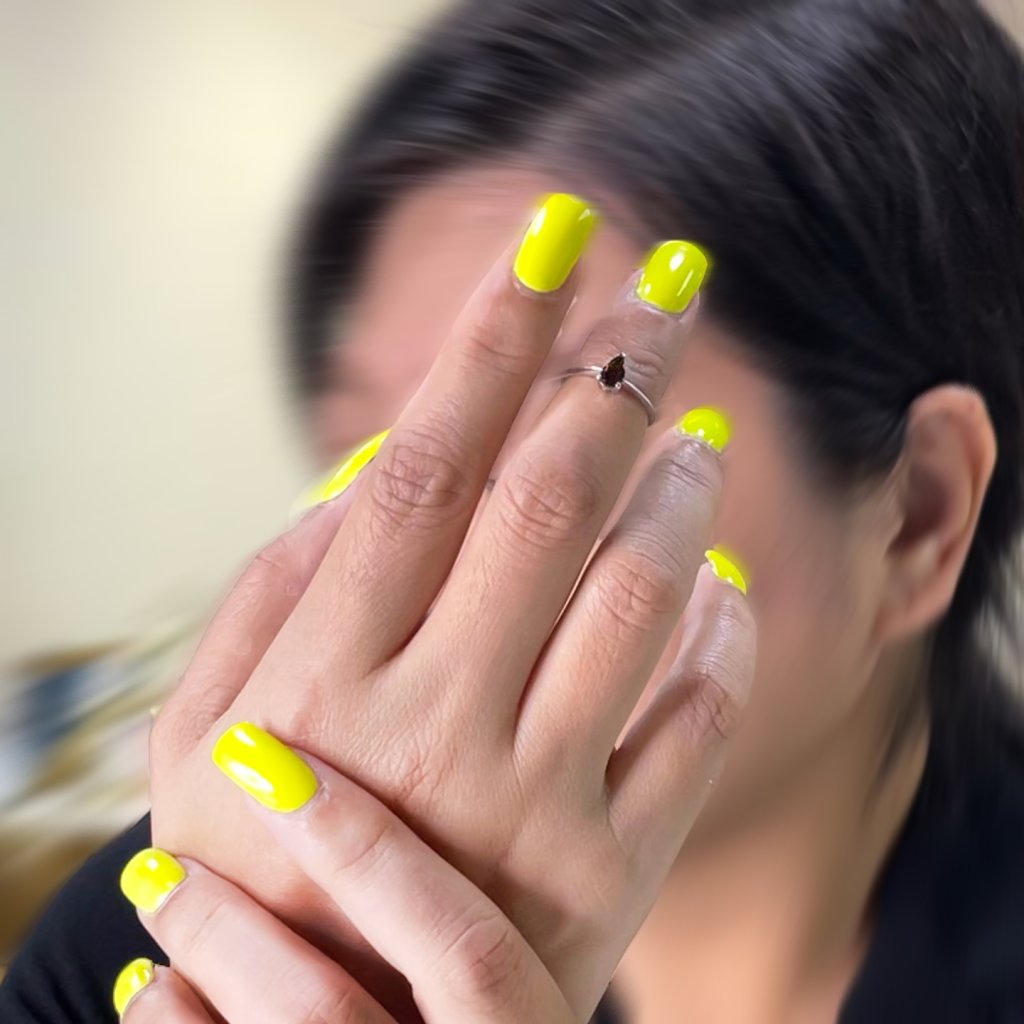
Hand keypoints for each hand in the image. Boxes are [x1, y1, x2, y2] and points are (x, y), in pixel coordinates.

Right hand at [146, 194, 755, 1018]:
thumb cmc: (253, 869)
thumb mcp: (197, 742)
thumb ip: (265, 600)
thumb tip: (359, 475)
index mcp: (323, 677)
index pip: (422, 465)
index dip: (493, 340)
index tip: (552, 236)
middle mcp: (432, 730)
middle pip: (545, 502)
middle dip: (616, 370)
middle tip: (670, 281)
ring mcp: (533, 806)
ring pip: (638, 597)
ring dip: (681, 489)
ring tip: (694, 424)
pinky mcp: (611, 875)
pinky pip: (698, 723)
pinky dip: (726, 636)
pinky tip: (723, 582)